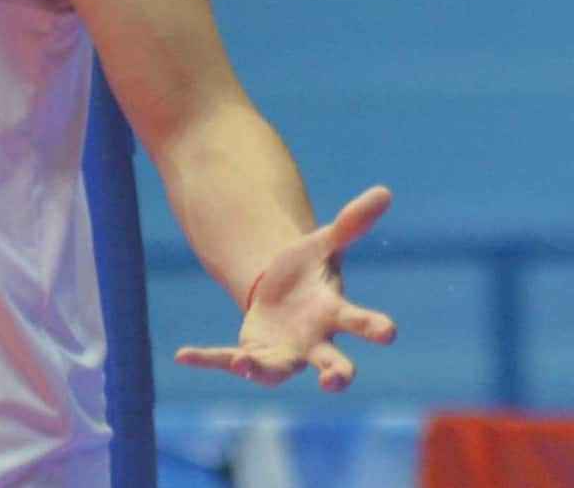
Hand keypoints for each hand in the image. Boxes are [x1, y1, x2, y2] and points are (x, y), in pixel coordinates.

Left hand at [173, 185, 399, 390]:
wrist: (282, 297)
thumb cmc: (310, 274)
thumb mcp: (324, 244)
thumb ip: (351, 223)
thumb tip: (384, 191)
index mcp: (334, 313)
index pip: (360, 321)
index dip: (374, 327)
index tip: (389, 332)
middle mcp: (313, 343)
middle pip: (332, 365)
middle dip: (336, 375)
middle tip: (334, 382)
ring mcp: (283, 355)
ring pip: (276, 372)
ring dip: (261, 370)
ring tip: (243, 364)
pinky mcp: (253, 355)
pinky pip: (228, 359)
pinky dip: (207, 358)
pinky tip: (183, 354)